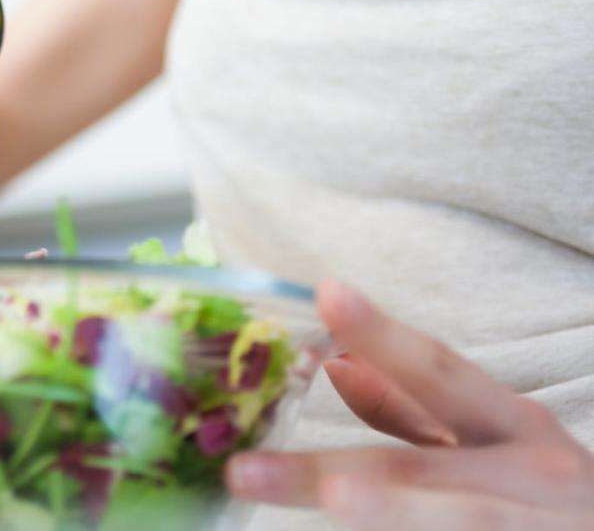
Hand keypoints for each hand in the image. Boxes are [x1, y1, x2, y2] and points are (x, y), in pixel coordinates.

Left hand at [226, 280, 593, 528]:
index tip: (327, 293)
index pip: (441, 372)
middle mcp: (529, 477)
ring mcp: (533, 530)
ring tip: (338, 501)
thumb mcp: (499, 438)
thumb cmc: (546, 492)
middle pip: (418, 473)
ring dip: (392, 515)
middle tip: (253, 470)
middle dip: (338, 474)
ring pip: (455, 521)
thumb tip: (333, 361)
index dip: (385, 336)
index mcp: (514, 427)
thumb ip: (416, 406)